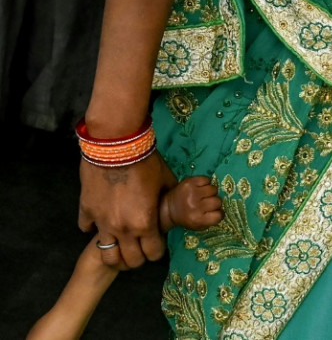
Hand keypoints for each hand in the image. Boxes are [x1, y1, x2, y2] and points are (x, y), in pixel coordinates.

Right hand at [78, 151, 176, 269]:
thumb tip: (172, 205)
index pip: (153, 253)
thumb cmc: (146, 162)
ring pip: (106, 253)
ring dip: (115, 252)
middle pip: (130, 260)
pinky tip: (101, 221)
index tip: (156, 245)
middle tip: (139, 248)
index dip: (156, 251)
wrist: (117, 146)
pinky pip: (87, 228)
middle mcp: (122, 229)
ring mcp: (101, 222)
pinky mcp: (86, 210)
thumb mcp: (166, 181)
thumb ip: (167, 200)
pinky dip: (94, 228)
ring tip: (119, 245)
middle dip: (138, 258)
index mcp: (145, 223)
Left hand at [160, 176, 223, 231]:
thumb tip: (222, 209)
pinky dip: (206, 183)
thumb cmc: (187, 218)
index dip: (219, 213)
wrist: (169, 207)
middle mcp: (195, 206)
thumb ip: (211, 220)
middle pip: (218, 201)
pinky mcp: (189, 182)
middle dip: (215, 202)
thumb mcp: (199, 226)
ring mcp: (192, 192)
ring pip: (214, 189)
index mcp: (197, 219)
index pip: (219, 215)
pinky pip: (207, 179)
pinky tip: (200, 188)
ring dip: (211, 192)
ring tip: (204, 195)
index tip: (214, 212)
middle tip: (208, 203)